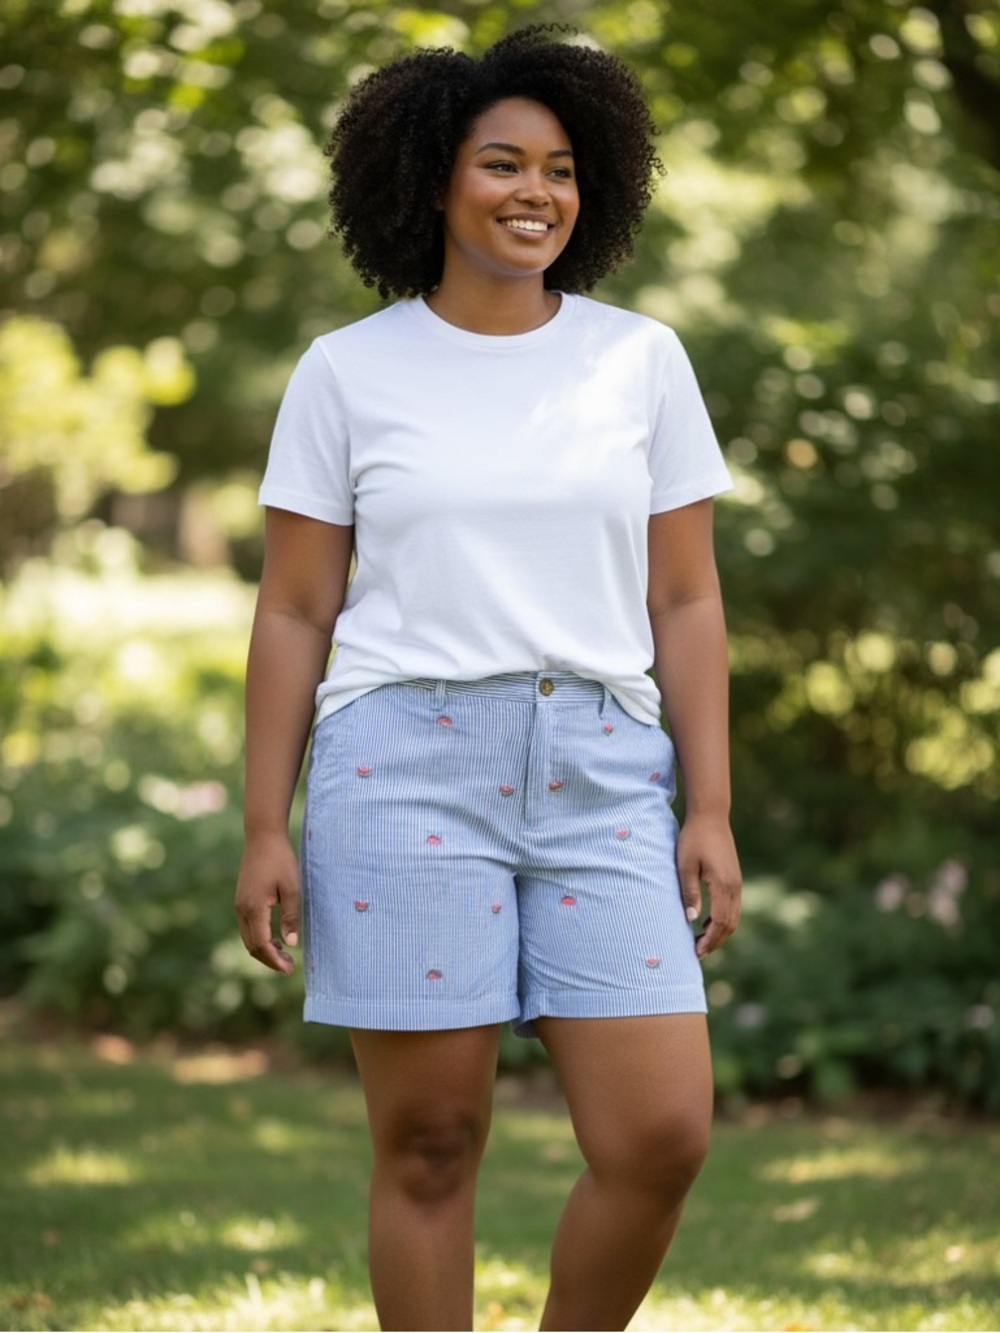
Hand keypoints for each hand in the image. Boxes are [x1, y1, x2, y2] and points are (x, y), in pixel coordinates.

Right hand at [235, 831, 300, 973]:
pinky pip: (248, 927)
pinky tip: (275, 937)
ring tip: (285, 954)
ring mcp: (240, 905)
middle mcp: (242, 910)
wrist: (263, 837)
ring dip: (265, 949)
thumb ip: (291, 917)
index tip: (289, 970)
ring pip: (249, 938)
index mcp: (254, 908)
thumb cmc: (280, 861)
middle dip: (269, 959)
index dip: (275, 960)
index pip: (262, 945)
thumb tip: (291, 943)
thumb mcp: (292, 888)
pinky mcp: (242, 900)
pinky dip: (260, 938)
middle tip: (289, 966)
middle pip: (252, 946)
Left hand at [676, 812, 741, 958]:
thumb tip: (691, 920)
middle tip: (698, 953)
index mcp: (723, 885)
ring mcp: (737, 882)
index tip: (696, 952)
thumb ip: (689, 893)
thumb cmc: (694, 839)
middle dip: (715, 941)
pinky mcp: (734, 877)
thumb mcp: (685, 866)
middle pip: (729, 924)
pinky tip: (707, 922)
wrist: (711, 816)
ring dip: (720, 932)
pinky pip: (732, 906)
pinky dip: (722, 919)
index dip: (709, 940)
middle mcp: (735, 887)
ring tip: (702, 941)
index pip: (719, 923)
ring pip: (733, 917)